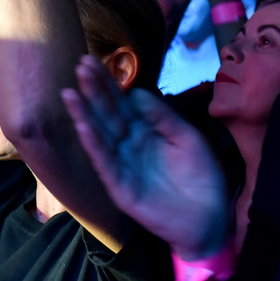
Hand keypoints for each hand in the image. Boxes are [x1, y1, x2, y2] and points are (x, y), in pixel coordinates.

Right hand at [61, 55, 228, 259]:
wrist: (210, 220)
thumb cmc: (201, 179)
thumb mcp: (187, 138)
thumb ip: (163, 117)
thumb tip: (136, 93)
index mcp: (143, 132)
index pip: (121, 103)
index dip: (108, 83)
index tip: (92, 61)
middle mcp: (128, 146)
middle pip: (107, 114)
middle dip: (93, 91)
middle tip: (79, 65)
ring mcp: (122, 167)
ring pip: (99, 136)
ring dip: (84, 115)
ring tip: (70, 93)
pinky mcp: (120, 188)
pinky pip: (104, 163)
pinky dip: (93, 145)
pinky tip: (84, 126)